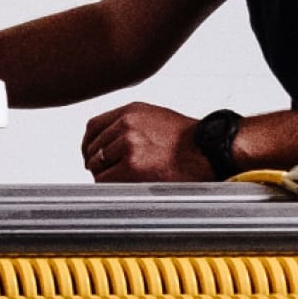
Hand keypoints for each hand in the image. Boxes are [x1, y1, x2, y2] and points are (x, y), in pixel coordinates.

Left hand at [81, 101, 205, 182]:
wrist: (209, 150)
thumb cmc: (188, 139)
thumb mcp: (155, 117)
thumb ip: (129, 124)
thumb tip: (108, 142)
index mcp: (131, 111)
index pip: (93, 127)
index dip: (88, 144)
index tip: (90, 155)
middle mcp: (126, 125)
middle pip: (93, 148)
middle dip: (98, 163)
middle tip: (108, 173)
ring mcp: (128, 146)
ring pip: (98, 166)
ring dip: (105, 176)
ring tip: (122, 180)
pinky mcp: (132, 167)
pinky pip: (106, 181)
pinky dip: (111, 186)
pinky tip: (124, 187)